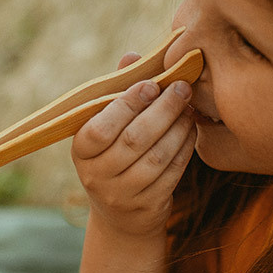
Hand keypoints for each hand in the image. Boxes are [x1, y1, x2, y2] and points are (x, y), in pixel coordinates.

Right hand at [71, 52, 196, 239]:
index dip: (127, 105)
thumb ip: (117, 93)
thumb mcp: (106, 128)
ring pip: (157, 156)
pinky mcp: (148, 206)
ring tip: (189, 107)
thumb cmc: (113, 156)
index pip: (100, 129)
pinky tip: (191, 129)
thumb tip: (132, 56)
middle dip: (162, 110)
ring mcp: (122, 195)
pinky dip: (185, 147)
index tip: (151, 84)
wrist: (121, 216)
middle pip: (133, 140)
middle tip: (181, 88)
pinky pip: (172, 172)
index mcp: (81, 152)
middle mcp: (96, 176)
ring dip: (178, 127)